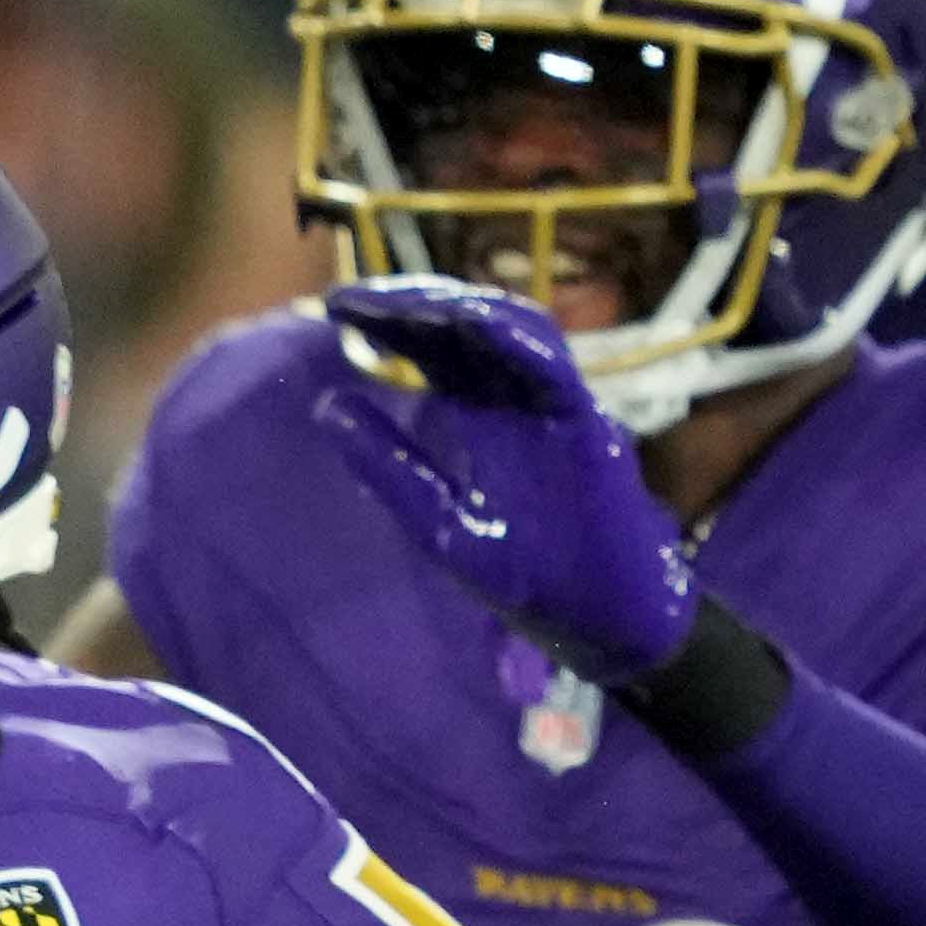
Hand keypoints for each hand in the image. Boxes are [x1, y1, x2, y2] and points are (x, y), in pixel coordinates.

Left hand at [309, 276, 696, 688]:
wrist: (598, 627)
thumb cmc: (529, 578)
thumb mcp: (436, 522)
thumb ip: (388, 466)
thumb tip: (326, 407)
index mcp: (483, 417)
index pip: (436, 349)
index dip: (391, 321)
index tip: (337, 307)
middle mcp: (520, 402)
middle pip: (469, 329)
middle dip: (413, 304)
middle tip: (352, 298)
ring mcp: (559, 411)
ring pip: (517, 334)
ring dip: (462, 310)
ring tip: (402, 302)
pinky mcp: (592, 433)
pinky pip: (560, 378)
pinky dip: (524, 347)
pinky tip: (478, 327)